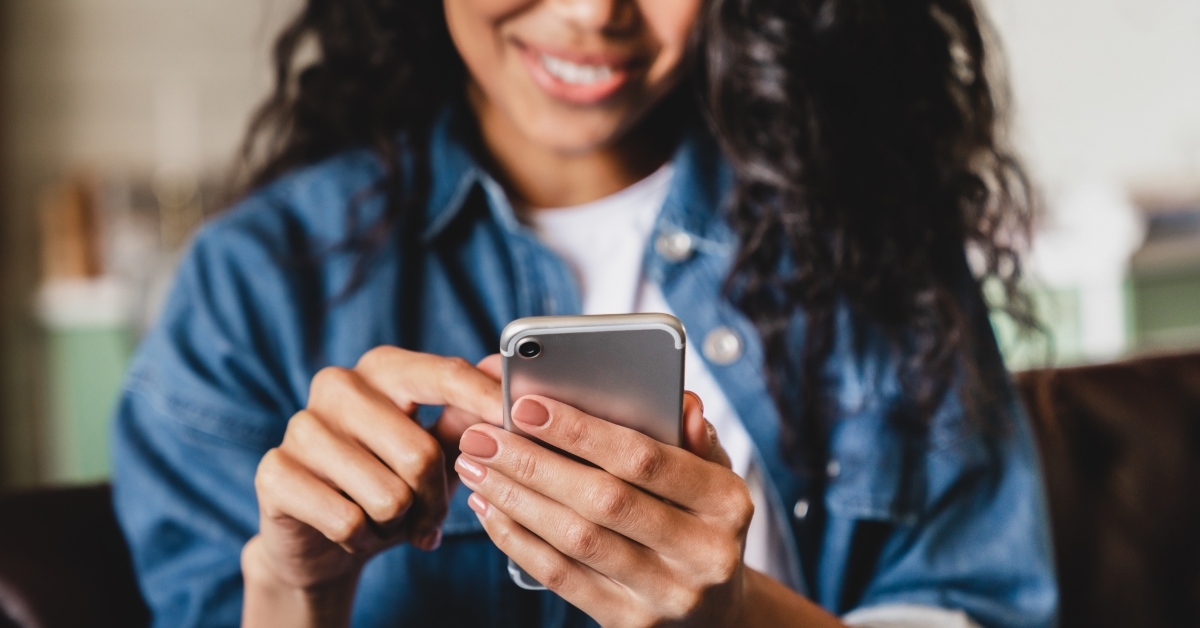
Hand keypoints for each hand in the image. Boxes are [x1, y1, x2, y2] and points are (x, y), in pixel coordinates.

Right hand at [243, 348, 502, 624]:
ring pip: (388, 495)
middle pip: (420, 453)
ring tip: (386, 520)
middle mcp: (338, 385)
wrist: (321, 538)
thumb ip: (467, 417)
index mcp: (383, 368)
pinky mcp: (275, 471)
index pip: (443, 374)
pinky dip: (362, 539)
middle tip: (428, 517)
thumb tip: (504, 373)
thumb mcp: (436, 451)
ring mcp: (301, 426)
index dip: (484, 400)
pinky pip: (347, 521)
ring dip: (398, 524)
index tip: (515, 419)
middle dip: (435, 500)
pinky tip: (353, 532)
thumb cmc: (389, 482)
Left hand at [455, 391, 753, 627]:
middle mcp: (704, 553)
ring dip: (515, 499)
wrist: (717, 613)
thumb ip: (692, 436)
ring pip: (576, 540)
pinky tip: (491, 510)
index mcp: (727, 502)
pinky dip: (518, 540)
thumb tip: (680, 400)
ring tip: (475, 468)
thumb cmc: (701, 521)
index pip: (646, 458)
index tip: (526, 406)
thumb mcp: (713, 476)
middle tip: (481, 437)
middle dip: (533, 463)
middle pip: (603, 500)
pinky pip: (562, 577)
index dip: (581, 431)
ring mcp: (666, 595)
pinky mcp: (629, 623)